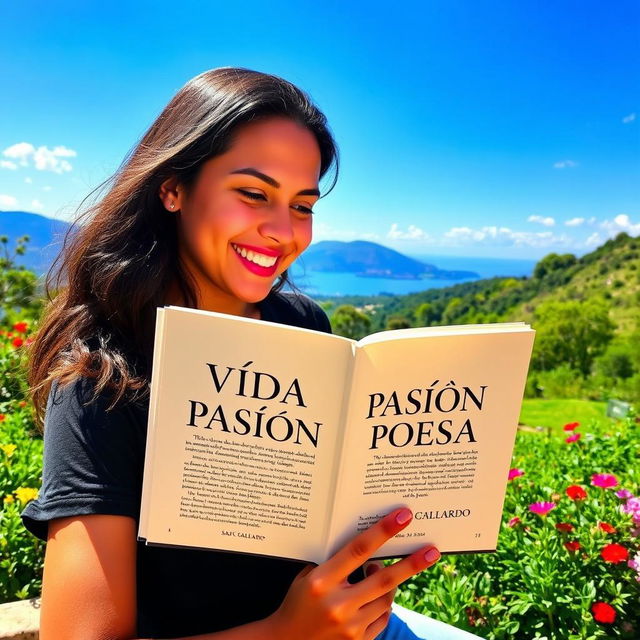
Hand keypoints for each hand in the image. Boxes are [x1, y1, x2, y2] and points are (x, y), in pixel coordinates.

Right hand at [265, 507, 439, 639]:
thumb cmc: (299, 601)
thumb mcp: (308, 575)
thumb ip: (335, 562)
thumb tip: (368, 544)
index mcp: (321, 581)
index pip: (358, 550)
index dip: (383, 531)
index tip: (403, 516)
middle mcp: (337, 604)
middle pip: (383, 579)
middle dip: (411, 563)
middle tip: (432, 550)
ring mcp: (349, 627)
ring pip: (385, 598)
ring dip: (390, 583)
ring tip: (379, 571)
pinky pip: (382, 617)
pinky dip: (383, 604)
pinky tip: (374, 597)